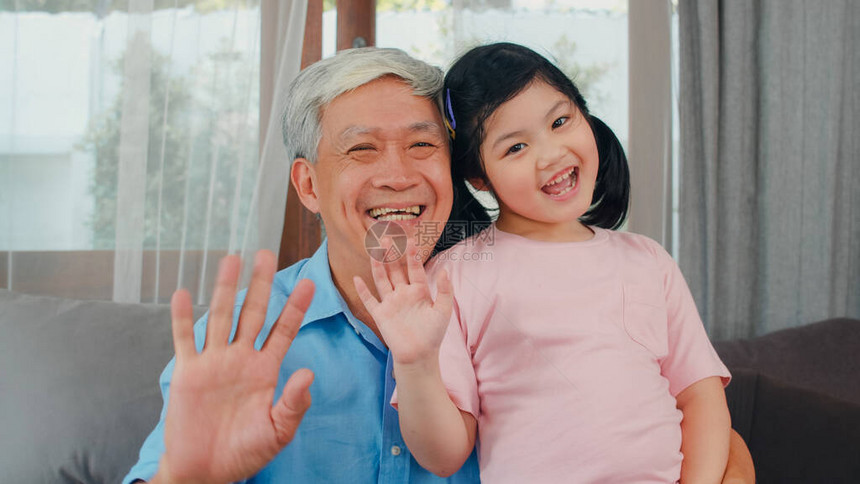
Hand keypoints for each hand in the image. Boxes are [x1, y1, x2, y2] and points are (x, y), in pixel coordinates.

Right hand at [154, 251, 314, 483]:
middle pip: (252, 312)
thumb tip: (309, 373)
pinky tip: (182, 293)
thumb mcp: (278, 430)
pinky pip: (184, 339)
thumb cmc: (245, 453)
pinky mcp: (187, 372)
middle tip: (266, 253)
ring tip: (230, 259)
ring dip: (224, 289)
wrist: (206, 471)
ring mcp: (213, 362)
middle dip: (261, 284)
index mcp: (265, 369)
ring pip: (220, 317)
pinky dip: (181, 318)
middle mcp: (241, 359)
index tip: (311, 282)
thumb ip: (294, 403)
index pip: (284, 330)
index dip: (296, 307)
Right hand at [353, 241, 452, 366]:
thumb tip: (445, 270)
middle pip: (395, 270)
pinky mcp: (380, 314)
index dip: (412, 255)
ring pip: (382, 279)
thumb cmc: (433, 334)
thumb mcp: (443, 311)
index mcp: (419, 291)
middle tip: (387, 238)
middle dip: (392, 254)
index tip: (411, 240)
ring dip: (378, 265)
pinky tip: (357, 278)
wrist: (419, 356)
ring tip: (374, 250)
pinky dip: (362, 290)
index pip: (415, 268)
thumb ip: (444, 290)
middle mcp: (403, 293)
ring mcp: (390, 303)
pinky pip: (369, 300)